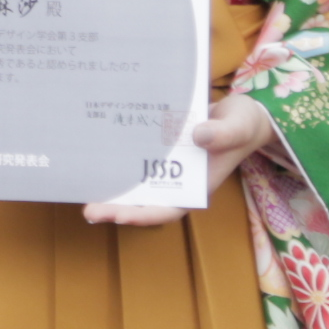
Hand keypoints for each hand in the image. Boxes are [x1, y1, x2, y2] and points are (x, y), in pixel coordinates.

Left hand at [85, 90, 276, 226]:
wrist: (243, 112)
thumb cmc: (243, 124)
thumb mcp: (239, 126)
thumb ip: (224, 134)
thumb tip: (199, 136)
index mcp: (198, 185)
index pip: (170, 208)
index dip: (145, 214)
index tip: (121, 215)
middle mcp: (180, 180)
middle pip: (147, 201)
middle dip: (119, 208)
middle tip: (90, 210)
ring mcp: (169, 166)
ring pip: (138, 184)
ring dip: (114, 189)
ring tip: (85, 190)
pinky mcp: (160, 149)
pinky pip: (139, 161)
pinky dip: (121, 163)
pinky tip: (98, 159)